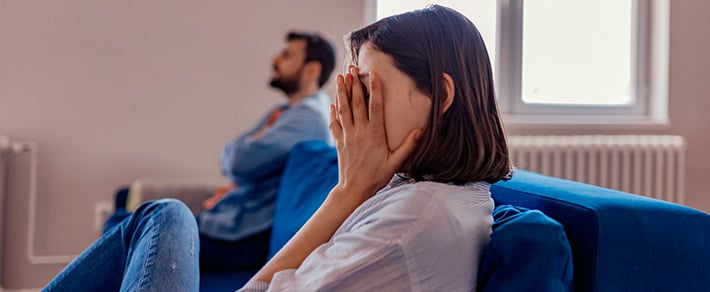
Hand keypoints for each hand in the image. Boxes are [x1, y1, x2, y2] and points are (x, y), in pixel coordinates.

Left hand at [329, 67, 421, 203]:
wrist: (354, 190)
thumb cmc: (377, 177)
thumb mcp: (395, 163)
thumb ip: (408, 145)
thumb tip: (421, 130)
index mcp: (375, 135)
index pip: (375, 107)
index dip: (374, 89)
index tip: (372, 74)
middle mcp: (360, 132)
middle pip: (356, 103)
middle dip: (354, 84)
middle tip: (352, 68)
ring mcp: (348, 136)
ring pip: (343, 109)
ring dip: (342, 92)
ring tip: (340, 77)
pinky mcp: (339, 142)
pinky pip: (334, 123)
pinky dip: (333, 111)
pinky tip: (333, 102)